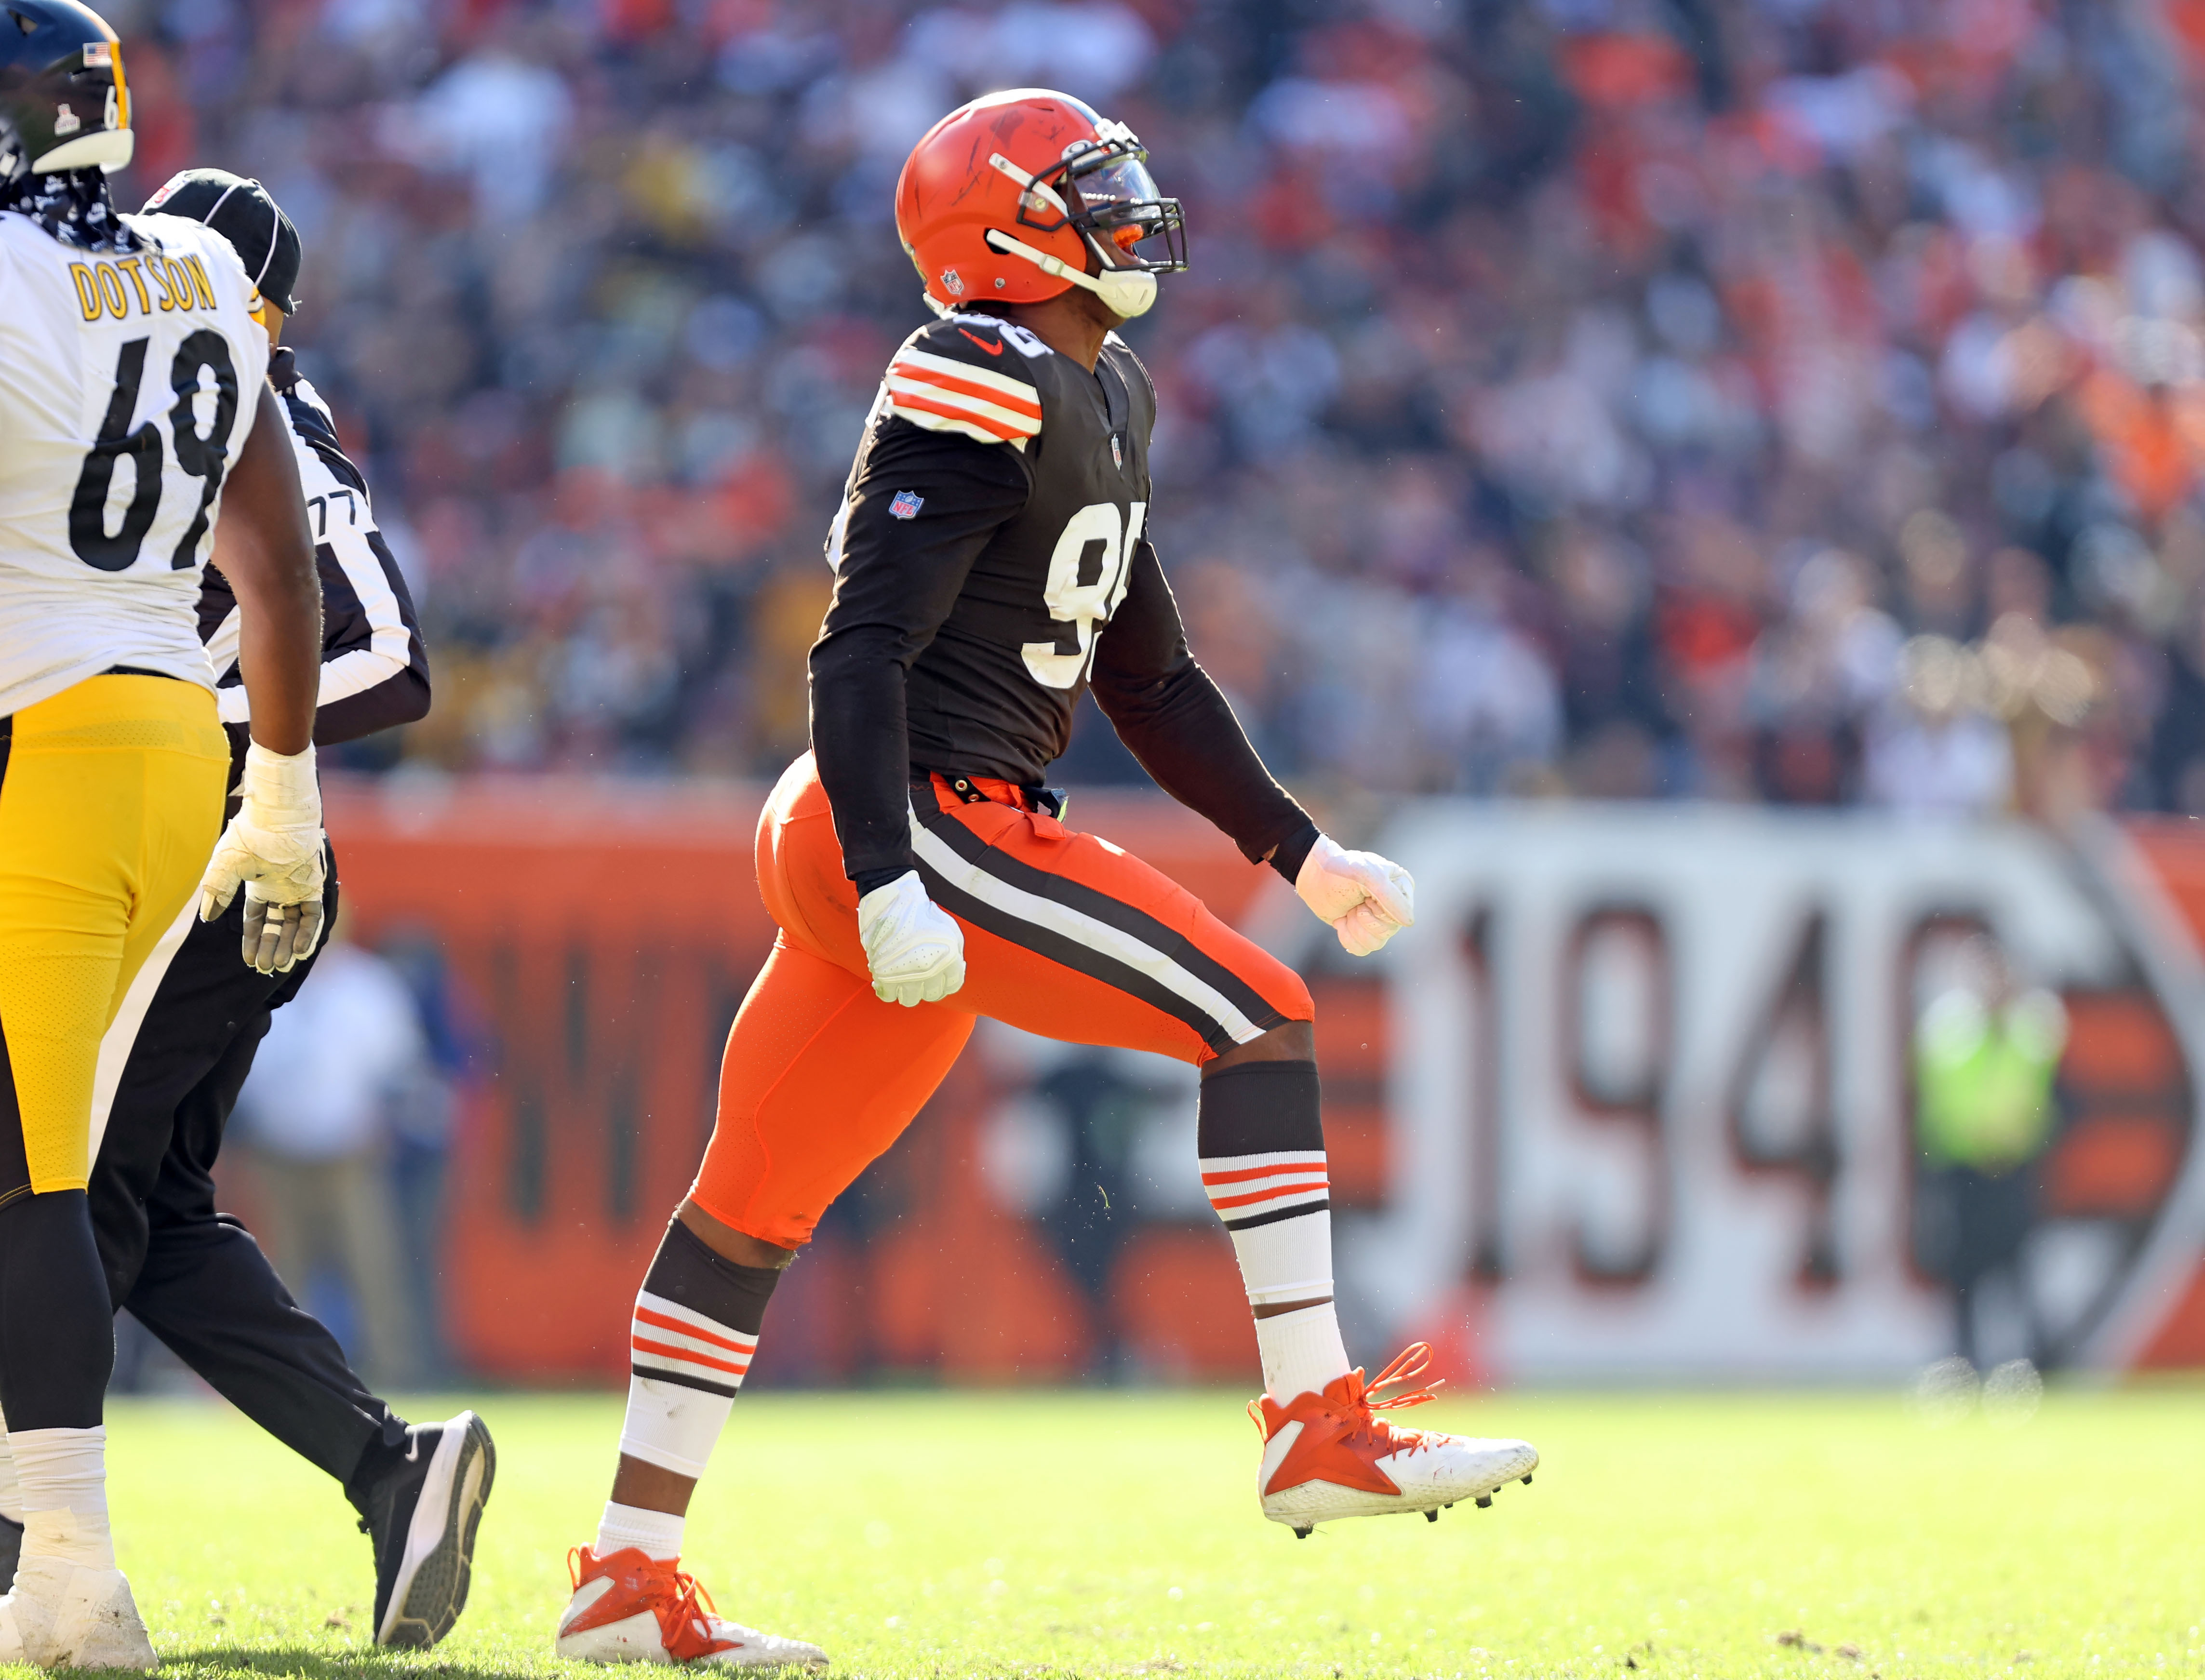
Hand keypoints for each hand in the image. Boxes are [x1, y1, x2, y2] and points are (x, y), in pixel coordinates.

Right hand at [198, 742, 327, 974]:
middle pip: (277, 926)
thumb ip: (216, 891)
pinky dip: (308, 933)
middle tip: (266, 970)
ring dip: (289, 945)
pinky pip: (313, 915)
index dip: (254, 940)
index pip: (257, 919)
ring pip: (295, 924)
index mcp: (258, 884)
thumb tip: (207, 917)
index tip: (249, 961)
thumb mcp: (224, 867)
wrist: (275, 815)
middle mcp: (280, 889)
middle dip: (271, 948)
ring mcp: (298, 887)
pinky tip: (301, 951)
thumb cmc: (248, 835)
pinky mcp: (313, 885)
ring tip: (281, 966)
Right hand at [857, 870, 966, 1005]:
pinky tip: (889, 979)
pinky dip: (889, 990)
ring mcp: (905, 974)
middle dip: (929, 985)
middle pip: (933, 995)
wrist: (892, 900)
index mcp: (948, 958)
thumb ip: (956, 952)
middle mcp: (929, 970)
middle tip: (922, 974)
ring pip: (911, 999)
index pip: (953, 985)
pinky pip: (889, 996)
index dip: (947, 980)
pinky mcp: (884, 974)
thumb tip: (956, 970)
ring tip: (905, 977)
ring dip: (909, 990)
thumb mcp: (950, 928)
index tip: (940, 974)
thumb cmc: (921, 911)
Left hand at [1295, 834, 1414, 956]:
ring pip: (1376, 944)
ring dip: (1354, 928)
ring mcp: (1379, 919)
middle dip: (1363, 920)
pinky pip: (1363, 950)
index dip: (1378, 912)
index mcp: (1402, 887)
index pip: (1400, 917)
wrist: (1314, 877)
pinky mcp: (1363, 931)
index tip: (1365, 897)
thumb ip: (1390, 897)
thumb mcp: (1366, 875)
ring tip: (1347, 911)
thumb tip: (1409, 923)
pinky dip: (1347, 938)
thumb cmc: (1340, 870)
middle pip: (1388, 932)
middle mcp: (1394, 905)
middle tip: (1354, 904)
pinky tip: (1341, 921)